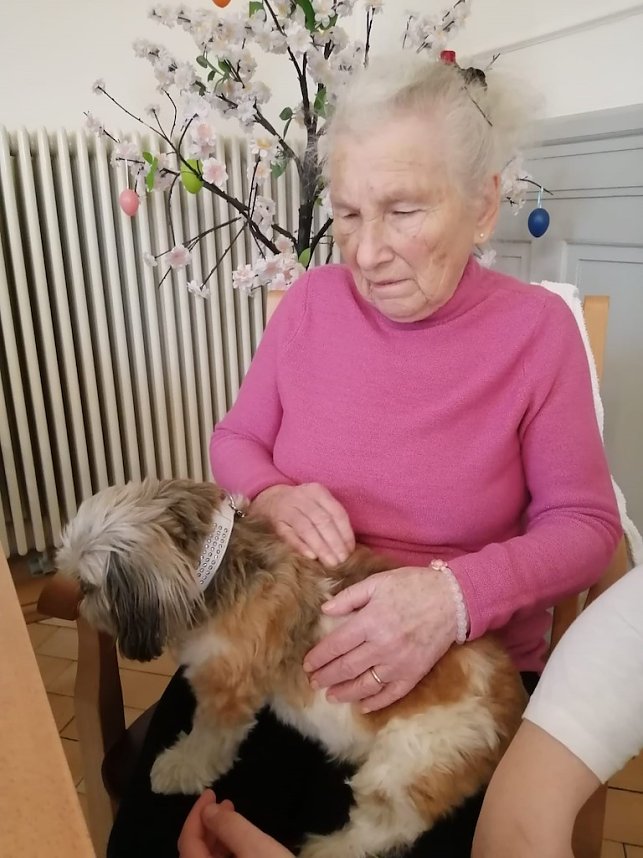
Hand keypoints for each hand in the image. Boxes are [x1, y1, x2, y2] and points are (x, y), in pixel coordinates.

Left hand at [178, 790, 293, 857]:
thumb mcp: (255, 847)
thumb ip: (229, 826)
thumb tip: (208, 811)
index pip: (188, 843)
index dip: (196, 815)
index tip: (211, 792)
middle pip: (195, 854)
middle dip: (208, 825)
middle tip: (225, 802)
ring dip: (217, 838)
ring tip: (234, 818)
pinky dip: (225, 854)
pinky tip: (240, 842)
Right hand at [251, 483, 354, 566]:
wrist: (271, 499)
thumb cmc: (302, 506)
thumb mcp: (318, 504)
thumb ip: (332, 520)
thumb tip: (348, 547)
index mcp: (317, 491)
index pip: (336, 513)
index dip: (345, 533)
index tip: (350, 550)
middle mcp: (302, 497)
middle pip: (322, 521)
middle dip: (334, 542)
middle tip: (342, 560)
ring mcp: (287, 509)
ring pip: (307, 529)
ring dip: (321, 547)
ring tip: (331, 562)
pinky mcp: (276, 523)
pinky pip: (289, 536)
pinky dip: (301, 546)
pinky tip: (312, 557)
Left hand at [303, 566, 457, 711]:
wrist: (453, 599)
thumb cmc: (413, 586)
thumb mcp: (378, 582)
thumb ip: (350, 597)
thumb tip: (325, 609)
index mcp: (370, 622)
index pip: (336, 645)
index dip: (319, 657)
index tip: (307, 664)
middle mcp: (382, 646)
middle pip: (346, 668)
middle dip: (326, 677)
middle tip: (313, 682)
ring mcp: (398, 663)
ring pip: (365, 685)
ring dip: (344, 692)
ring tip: (330, 696)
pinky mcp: (414, 674)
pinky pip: (391, 694)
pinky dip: (375, 702)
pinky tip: (362, 706)